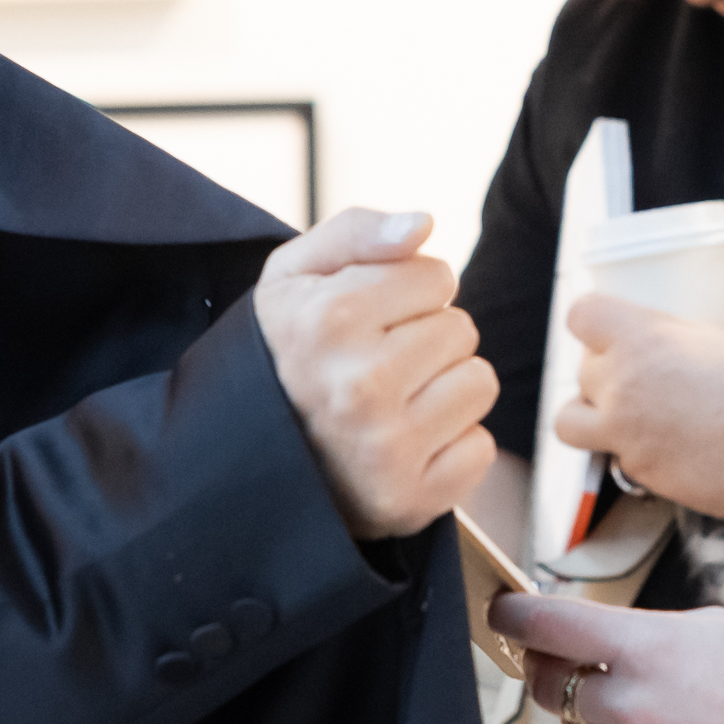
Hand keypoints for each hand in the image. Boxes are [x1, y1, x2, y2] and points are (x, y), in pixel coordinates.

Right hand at [252, 209, 496, 540]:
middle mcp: (359, 386)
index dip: (408, 291)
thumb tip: (424, 224)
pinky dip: (450, 446)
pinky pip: (480, 446)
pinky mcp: (408, 500)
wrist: (243, 461)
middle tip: (376, 365)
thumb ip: (357, 232)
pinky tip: (404, 446)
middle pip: (462, 328)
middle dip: (426, 338)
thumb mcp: (292, 276)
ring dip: (445, 389)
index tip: (368, 319)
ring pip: (479, 382)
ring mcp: (385, 449)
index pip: (437, 275)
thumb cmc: (281, 355)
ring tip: (392, 403)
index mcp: (330, 320)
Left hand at [490, 592, 723, 723]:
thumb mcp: (715, 629)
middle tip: (569, 658)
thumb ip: (645, 632)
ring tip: (656, 706)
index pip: (545, 626)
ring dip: (599, 716)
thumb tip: (593, 635)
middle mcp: (631, 704)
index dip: (512, 617)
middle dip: (551, 668)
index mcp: (646, 649)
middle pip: (549, 684)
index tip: (500, 612)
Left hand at [553, 294, 723, 524]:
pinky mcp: (640, 474)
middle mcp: (622, 385)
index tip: (606, 327)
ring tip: (621, 416)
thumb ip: (712, 331)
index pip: (581, 316)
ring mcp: (626, 434)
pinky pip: (615, 459)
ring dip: (590, 417)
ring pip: (570, 422)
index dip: (592, 321)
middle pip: (581, 369)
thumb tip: (720, 333)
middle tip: (636, 375)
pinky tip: (667, 447)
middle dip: (604, 372)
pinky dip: (633, 454)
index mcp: (643, 338)